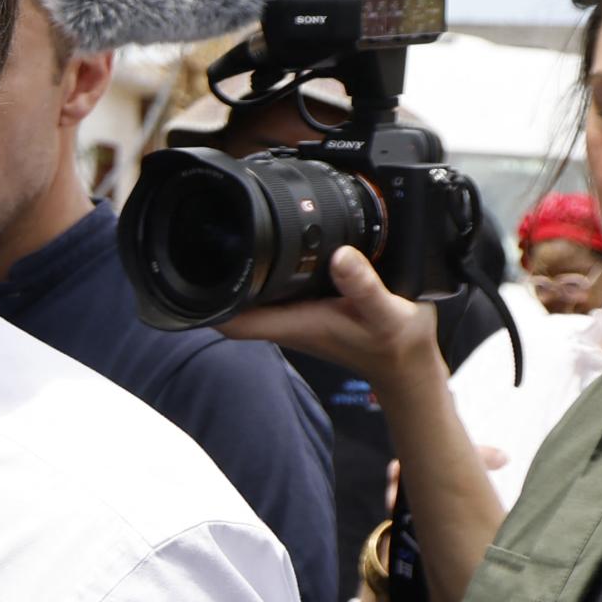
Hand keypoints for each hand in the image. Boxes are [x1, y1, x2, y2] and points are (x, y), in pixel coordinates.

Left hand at [222, 245, 439, 386]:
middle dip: (216, 278)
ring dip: (242, 272)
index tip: (193, 277)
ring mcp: (296, 316)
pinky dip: (270, 272)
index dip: (206, 304)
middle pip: (232, 304)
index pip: (232, 321)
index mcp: (295, 323)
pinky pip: (277, 290)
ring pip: (253, 297)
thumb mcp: (386, 312)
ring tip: (232, 237)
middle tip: (207, 240)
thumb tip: (340, 256)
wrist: (408, 364)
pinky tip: (275, 249)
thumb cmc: (396, 344)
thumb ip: (364, 286)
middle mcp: (288, 321)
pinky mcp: (309, 309)